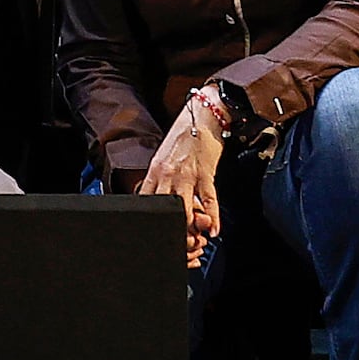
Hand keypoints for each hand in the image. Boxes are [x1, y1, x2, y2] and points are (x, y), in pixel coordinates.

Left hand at [140, 92, 229, 265]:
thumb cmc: (184, 137)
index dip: (147, 220)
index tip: (151, 234)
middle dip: (169, 230)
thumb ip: (160, 180)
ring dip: (189, 229)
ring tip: (194, 242)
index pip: (144, 202)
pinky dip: (213, 219)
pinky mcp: (206, 174)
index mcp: (155, 172)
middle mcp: (167, 175)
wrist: (202, 115)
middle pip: (162, 210)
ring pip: (183, 210)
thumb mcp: (164, 158)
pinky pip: (209, 201)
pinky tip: (214, 232)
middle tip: (176, 244)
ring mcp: (186, 175)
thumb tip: (159, 201)